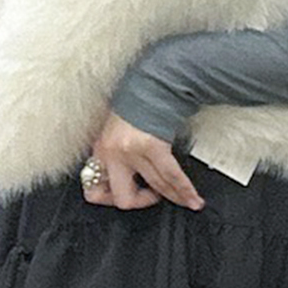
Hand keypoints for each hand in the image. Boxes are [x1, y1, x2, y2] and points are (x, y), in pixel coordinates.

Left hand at [81, 113, 203, 210]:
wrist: (152, 85)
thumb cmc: (136, 105)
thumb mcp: (113, 134)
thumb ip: (114, 156)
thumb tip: (126, 178)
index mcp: (100, 150)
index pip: (94, 191)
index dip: (110, 201)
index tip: (124, 197)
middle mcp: (114, 154)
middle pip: (124, 198)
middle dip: (142, 202)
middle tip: (153, 197)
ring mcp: (133, 152)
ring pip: (155, 187)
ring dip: (173, 197)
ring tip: (186, 201)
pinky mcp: (155, 147)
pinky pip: (172, 176)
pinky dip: (185, 190)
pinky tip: (193, 198)